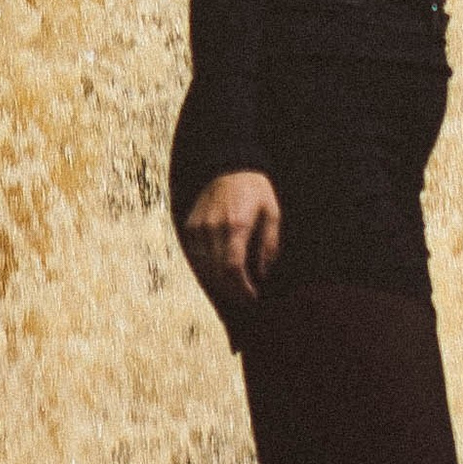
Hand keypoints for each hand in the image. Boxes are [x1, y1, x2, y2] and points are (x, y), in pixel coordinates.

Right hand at [182, 170, 279, 319]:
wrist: (230, 166)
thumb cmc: (255, 191)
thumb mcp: (272, 213)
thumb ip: (269, 245)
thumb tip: (262, 274)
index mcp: (236, 225)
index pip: (233, 268)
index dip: (242, 289)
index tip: (253, 297)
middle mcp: (213, 228)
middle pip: (218, 273)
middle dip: (233, 290)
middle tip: (245, 297)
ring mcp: (199, 227)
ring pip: (205, 268)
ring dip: (220, 283)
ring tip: (235, 287)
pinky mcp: (190, 226)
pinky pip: (196, 256)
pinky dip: (207, 268)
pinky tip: (220, 272)